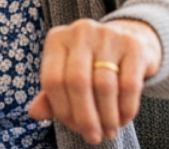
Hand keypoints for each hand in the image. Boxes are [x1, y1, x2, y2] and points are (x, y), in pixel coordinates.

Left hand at [29, 18, 161, 144]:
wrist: (129, 40)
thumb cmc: (91, 63)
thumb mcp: (67, 73)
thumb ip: (51, 94)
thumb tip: (34, 113)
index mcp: (57, 39)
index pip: (52, 80)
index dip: (61, 110)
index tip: (74, 128)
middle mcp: (80, 31)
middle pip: (77, 82)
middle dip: (85, 117)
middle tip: (93, 137)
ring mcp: (108, 35)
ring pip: (104, 85)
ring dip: (107, 117)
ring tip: (109, 132)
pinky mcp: (134, 45)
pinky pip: (129, 85)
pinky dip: (125, 108)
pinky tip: (123, 120)